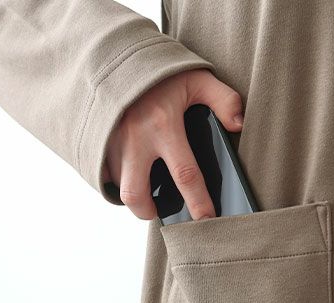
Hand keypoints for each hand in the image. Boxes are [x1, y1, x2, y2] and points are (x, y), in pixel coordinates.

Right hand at [103, 68, 243, 219]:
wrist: (111, 52)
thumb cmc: (157, 70)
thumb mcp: (196, 77)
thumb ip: (223, 99)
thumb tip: (239, 125)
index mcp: (163, 124)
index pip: (186, 175)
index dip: (198, 203)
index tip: (207, 219)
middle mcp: (134, 138)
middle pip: (137, 194)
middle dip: (149, 212)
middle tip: (160, 212)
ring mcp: (110, 141)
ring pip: (119, 186)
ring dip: (133, 196)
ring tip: (146, 194)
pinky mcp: (94, 141)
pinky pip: (104, 173)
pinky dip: (116, 179)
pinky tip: (129, 175)